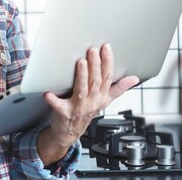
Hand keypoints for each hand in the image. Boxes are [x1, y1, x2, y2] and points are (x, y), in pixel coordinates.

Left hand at [38, 44, 138, 162]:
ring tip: (81, 62)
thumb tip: (134, 79)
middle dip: (95, 65)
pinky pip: (59, 106)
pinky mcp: (64, 113)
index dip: (108, 62)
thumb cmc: (85, 113)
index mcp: (101, 97)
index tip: (106, 48)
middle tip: (92, 50)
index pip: (108, 77)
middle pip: (95, 82)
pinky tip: (48, 93)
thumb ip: (119, 89)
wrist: (69, 133)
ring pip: (82, 90)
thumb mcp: (105, 101)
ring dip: (82, 77)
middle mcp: (91, 102)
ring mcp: (78, 108)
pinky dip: (53, 100)